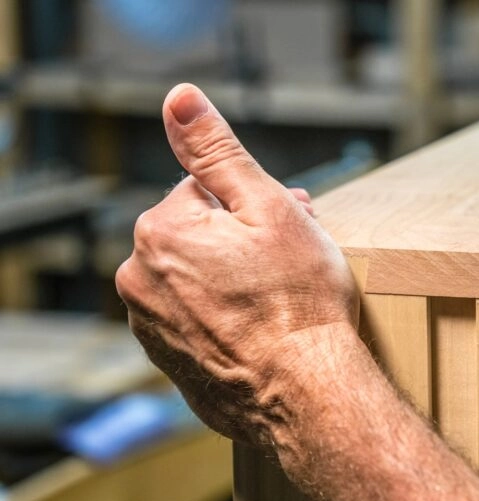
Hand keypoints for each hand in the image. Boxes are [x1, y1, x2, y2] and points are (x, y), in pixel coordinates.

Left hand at [115, 84, 358, 447]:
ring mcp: (152, 328)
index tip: (291, 226)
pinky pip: (200, 322)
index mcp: (159, 231)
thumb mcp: (269, 208)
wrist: (307, 395)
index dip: (256, 204)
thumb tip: (179, 97)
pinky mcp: (171, 364)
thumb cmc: (299, 302)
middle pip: (200, 236)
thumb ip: (217, 150)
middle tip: (294, 262)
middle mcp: (140, 280)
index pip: (205, 191)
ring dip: (235, 279)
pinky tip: (266, 330)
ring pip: (199, 279)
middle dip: (244, 239)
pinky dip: (228, 319)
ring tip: (283, 300)